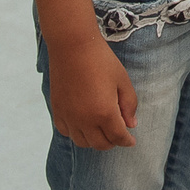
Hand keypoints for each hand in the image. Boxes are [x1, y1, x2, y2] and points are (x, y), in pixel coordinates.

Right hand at [46, 32, 137, 149]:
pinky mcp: (57, 111)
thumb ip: (129, 105)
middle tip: (118, 134)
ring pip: (82, 142)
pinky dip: (76, 133)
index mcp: (105, 113)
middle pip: (100, 144)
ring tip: (102, 129)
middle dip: (112, 142)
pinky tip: (83, 123)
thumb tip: (131, 125)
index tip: (131, 141)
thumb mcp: (122, 80)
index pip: (118, 137)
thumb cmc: (101, 60)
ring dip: (94, 140)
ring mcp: (69, 117)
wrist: (73, 46)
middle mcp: (85, 120)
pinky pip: (66, 132)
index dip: (127, 141)